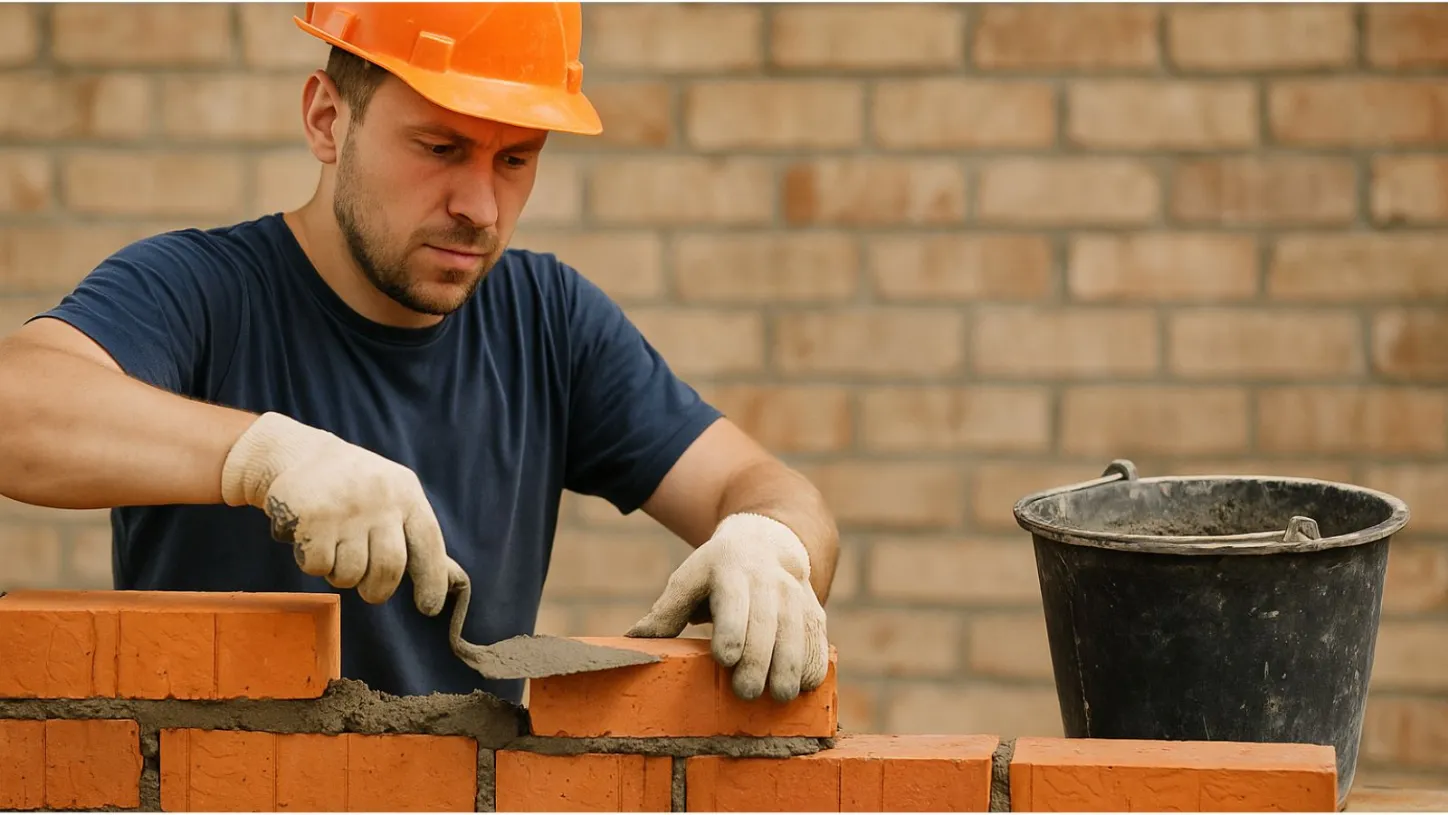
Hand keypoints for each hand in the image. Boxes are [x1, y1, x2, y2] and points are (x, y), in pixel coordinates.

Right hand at [220, 411, 455, 614]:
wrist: (299, 453)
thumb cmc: (356, 487)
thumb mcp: (394, 498)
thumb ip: (417, 538)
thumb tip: (455, 580)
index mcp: (406, 494)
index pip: (428, 543)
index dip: (432, 579)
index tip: (429, 608)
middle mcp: (380, 499)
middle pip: (388, 568)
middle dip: (378, 590)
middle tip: (368, 591)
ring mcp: (346, 509)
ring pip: (349, 574)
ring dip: (340, 574)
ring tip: (333, 547)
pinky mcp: (311, 518)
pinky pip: (317, 566)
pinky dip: (312, 563)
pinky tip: (309, 538)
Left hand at [626, 512, 829, 701]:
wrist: (767, 543)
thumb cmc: (716, 571)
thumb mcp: (689, 579)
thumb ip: (666, 612)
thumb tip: (631, 642)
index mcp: (730, 569)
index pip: (733, 601)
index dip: (732, 630)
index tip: (725, 658)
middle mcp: (767, 580)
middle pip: (767, 623)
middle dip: (759, 659)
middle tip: (747, 692)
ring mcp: (795, 594)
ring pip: (797, 632)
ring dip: (791, 666)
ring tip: (780, 696)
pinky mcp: (814, 610)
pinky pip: (818, 638)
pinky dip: (815, 663)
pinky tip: (804, 686)